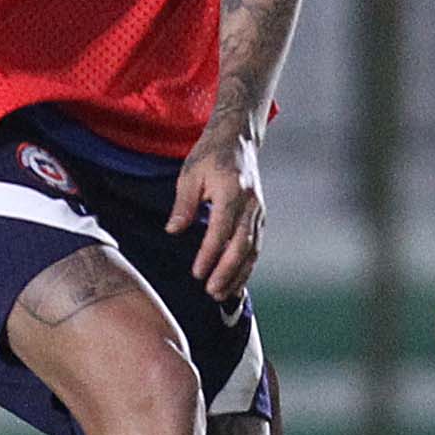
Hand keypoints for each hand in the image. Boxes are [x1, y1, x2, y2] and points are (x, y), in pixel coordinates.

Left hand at [167, 127, 265, 300]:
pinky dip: (247, 266)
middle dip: (227, 271)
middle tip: (212, 292)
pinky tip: (235, 282)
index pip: (221, 230)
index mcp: (232, 190)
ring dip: (239, 274)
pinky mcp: (261, 216)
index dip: (210, 254)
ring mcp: (259, 211)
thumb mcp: (189, 175)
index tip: (197, 273)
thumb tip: (174, 231)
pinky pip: (256, 246)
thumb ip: (184, 204)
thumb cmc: (210, 156)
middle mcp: (251, 203)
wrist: (238, 140)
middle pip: (241, 244)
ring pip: (253, 249)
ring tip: (223, 295)